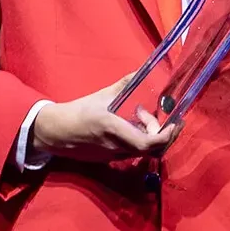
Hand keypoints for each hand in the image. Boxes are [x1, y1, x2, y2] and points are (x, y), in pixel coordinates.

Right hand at [30, 75, 179, 162]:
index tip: (174, 123)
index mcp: (114, 130)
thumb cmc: (77, 113)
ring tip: (139, 117)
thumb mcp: (101, 96)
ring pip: (142, 151)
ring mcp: (114, 156)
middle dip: (161, 133)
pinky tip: (130, 125)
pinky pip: (133, 152)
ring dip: (149, 135)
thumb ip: (124, 85)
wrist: (55, 134)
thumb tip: (141, 71)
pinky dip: (139, 140)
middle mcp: (117, 147)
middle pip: (151, 149)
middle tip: (155, 116)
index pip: (148, 143)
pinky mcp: (110, 160)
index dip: (166, 136)